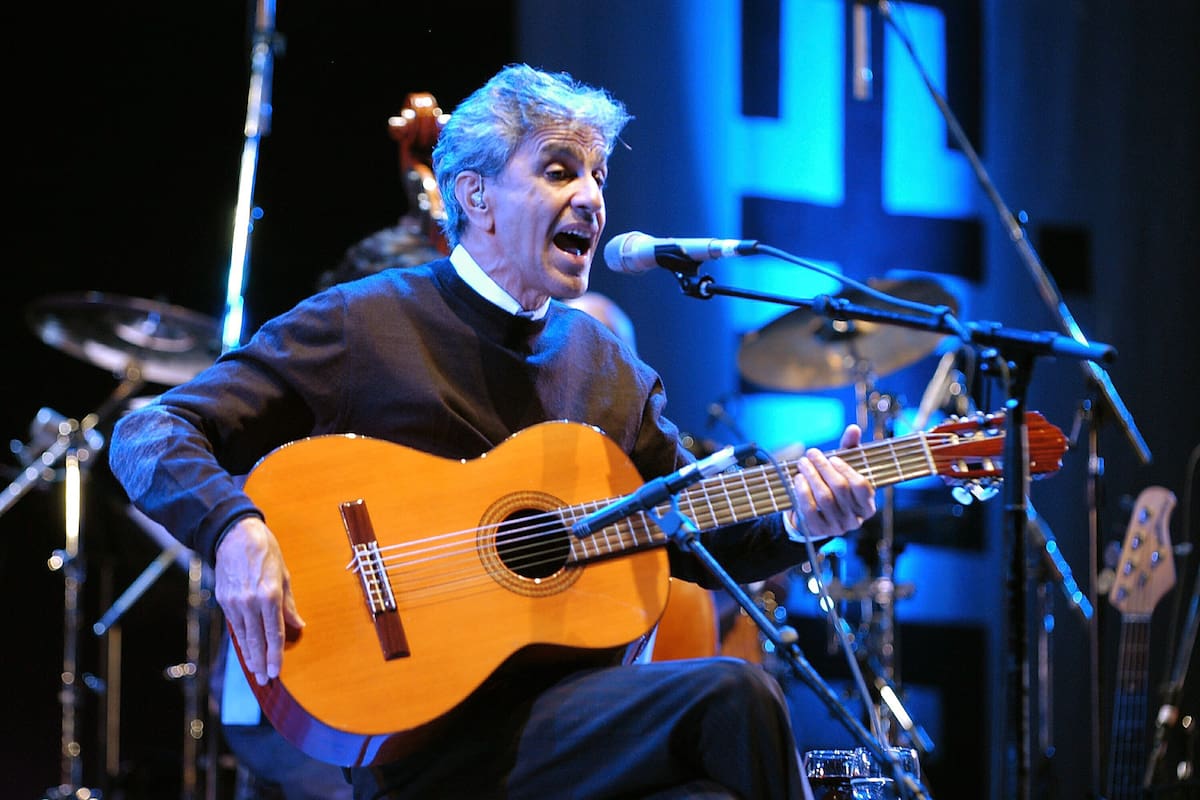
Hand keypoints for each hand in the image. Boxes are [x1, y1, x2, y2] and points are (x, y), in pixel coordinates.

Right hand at [214, 517, 304, 685]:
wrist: (234, 535)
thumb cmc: (265, 551)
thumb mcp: (283, 575)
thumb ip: (289, 604)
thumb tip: (298, 626)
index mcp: (269, 594)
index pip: (274, 632)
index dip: (276, 654)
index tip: (276, 670)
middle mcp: (250, 601)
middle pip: (257, 639)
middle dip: (261, 662)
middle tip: (266, 679)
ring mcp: (235, 602)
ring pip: (243, 636)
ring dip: (249, 656)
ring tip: (255, 671)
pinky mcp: (224, 600)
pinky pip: (234, 626)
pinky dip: (240, 641)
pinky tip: (245, 651)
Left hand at [789, 424, 876, 538]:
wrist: (814, 514)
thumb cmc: (833, 487)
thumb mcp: (843, 468)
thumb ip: (850, 449)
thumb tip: (853, 429)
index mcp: (867, 505)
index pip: (862, 486)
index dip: (846, 469)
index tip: (833, 457)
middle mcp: (855, 519)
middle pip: (840, 489)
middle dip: (823, 468)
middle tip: (811, 454)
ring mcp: (837, 527)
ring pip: (824, 498)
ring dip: (811, 476)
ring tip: (802, 463)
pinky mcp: (818, 530)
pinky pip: (810, 510)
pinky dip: (802, 492)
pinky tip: (798, 479)